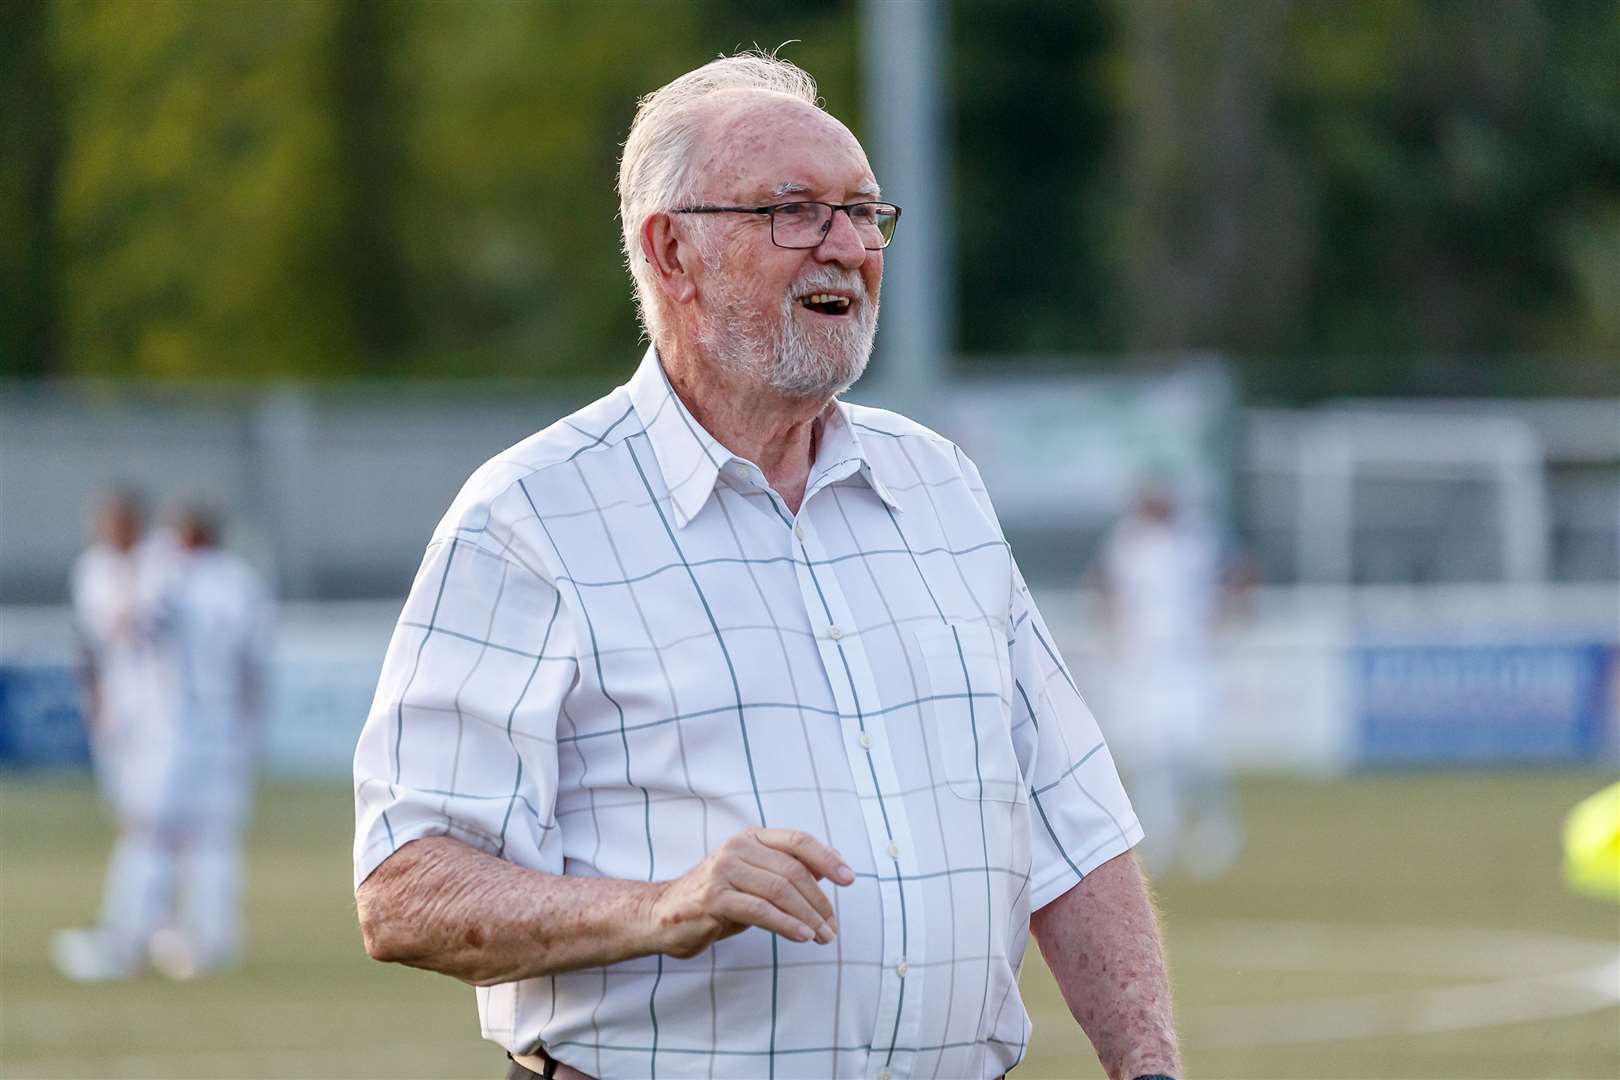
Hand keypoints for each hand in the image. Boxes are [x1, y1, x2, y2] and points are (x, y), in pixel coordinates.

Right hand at [645, 827, 855, 958]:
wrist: (664, 916)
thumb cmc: (716, 898)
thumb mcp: (755, 879)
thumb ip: (787, 870)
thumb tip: (831, 866)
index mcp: (751, 838)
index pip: (798, 841)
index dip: (827, 858)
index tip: (849, 879)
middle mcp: (737, 848)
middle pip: (793, 871)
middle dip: (819, 902)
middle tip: (832, 927)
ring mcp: (723, 871)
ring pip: (780, 890)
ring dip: (807, 917)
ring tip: (822, 936)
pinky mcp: (714, 898)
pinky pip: (760, 910)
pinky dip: (786, 924)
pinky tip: (801, 936)